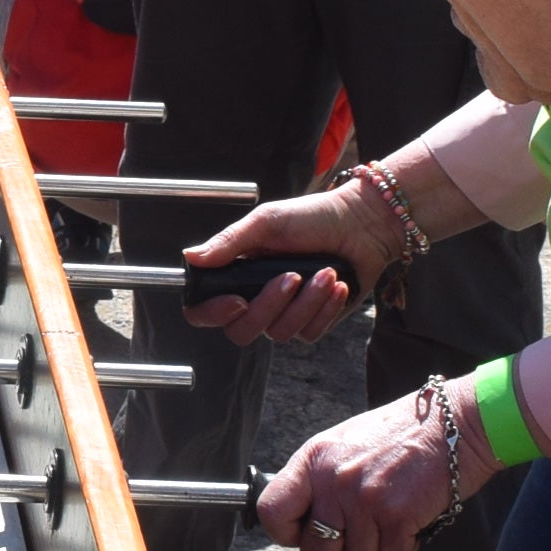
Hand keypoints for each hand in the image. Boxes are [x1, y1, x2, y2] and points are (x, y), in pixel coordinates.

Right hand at [180, 185, 385, 345]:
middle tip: (292, 276)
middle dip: (269, 306)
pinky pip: (310, 333)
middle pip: (241, 332)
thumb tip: (190, 257)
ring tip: (326, 272)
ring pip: (280, 333)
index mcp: (236, 275)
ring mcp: (285, 314)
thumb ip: (229, 242)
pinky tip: (338, 284)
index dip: (213, 314)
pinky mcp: (314, 322)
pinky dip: (325, 307)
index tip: (237, 300)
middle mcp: (256, 299)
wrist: (360, 224)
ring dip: (306, 302)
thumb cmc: (312, 217)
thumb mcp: (266, 222)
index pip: (204, 310)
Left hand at [257, 380, 496, 550]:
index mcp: (313, 459)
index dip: (285, 532)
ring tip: (393, 508)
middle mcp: (333, 481)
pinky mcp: (396, 517)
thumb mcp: (345, 444)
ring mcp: (364, 501)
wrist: (454, 423)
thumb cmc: (401, 434)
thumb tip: (302, 519)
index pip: (271, 511)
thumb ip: (319, 479)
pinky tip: (414, 513)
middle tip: (359, 529)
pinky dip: (406, 543)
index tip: (303, 533)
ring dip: (378, 542)